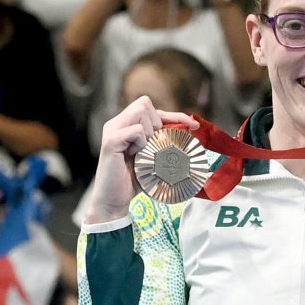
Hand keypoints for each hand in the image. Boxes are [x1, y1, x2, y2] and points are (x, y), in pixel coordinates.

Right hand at [89, 95, 197, 222]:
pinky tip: (136, 156)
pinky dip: (141, 142)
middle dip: (157, 122)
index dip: (174, 114)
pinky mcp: (110, 142)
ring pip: (140, 111)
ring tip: (144, 150)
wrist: (113, 201)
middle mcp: (116, 123)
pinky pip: (135, 130)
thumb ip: (162, 142)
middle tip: (154, 145)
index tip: (194, 126)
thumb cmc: (133, 182)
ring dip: (149, 131)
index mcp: (125, 125)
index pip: (151, 108)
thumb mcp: (153, 158)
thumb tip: (189, 133)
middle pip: (144, 103)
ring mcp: (112, 131)